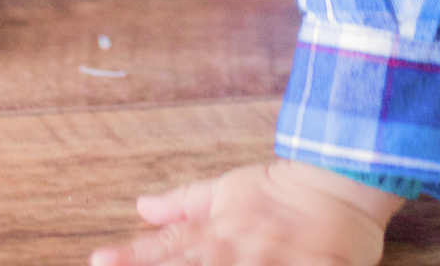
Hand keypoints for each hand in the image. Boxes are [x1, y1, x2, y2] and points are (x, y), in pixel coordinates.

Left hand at [90, 159, 403, 265]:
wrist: (340, 181)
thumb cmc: (282, 188)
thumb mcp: (228, 188)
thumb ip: (183, 203)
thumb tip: (141, 206)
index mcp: (218, 229)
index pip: (165, 248)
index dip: (132, 256)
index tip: (99, 261)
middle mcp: (236, 250)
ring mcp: (268, 264)